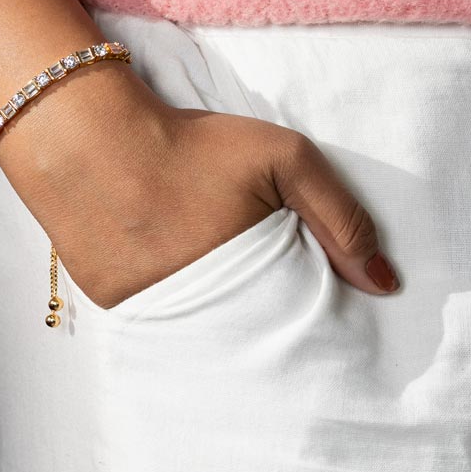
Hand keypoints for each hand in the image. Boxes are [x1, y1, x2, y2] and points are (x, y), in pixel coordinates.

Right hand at [0, 62, 399, 310]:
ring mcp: (151, 313)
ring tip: (198, 264)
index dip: (301, 309)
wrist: (85, 137)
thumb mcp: (283, 157)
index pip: (293, 322)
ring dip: (209, 312)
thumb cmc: (190, 142)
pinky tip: (159, 261)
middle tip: (247, 275)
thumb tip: (385, 285)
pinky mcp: (112, 306)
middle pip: (247, 334)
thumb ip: (341, 217)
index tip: (303, 296)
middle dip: (256, 316)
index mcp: (247, 280)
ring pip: (198, 331)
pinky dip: (164, 301)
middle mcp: (199, 311)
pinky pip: (153, 319)